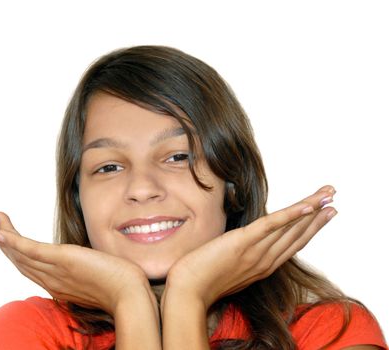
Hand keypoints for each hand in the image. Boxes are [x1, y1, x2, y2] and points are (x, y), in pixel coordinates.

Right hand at [0, 213, 154, 315]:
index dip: (18, 254)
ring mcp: (56, 272)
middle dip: (7, 244)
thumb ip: (89, 268)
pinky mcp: (63, 260)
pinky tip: (2, 232)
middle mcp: (53, 281)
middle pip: (22, 262)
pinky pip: (31, 251)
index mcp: (60, 285)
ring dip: (6, 236)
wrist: (130, 294)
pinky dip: (14, 242)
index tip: (11, 240)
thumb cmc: (121, 285)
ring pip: (22, 255)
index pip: (33, 269)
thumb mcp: (99, 274)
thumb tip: (92, 259)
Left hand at [162, 185, 336, 310]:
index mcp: (263, 266)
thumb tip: (243, 240)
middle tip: (332, 198)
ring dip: (311, 209)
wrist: (187, 291)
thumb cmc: (203, 279)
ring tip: (327, 194)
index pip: (292, 244)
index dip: (310, 228)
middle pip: (298, 235)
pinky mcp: (243, 242)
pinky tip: (307, 205)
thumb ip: (243, 254)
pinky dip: (291, 215)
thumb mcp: (230, 267)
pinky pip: (272, 225)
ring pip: (290, 227)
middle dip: (318, 216)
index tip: (322, 214)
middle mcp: (265, 260)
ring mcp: (256, 252)